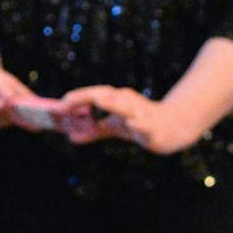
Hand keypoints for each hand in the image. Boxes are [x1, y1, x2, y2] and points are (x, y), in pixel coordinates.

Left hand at [57, 85, 202, 154]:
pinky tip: (131, 122)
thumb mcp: (116, 127)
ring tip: (100, 100)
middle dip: (86, 97)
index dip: (76, 98)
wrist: (174, 127)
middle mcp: (128, 102)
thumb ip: (95, 131)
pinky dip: (138, 122)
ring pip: (126, 107)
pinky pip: (145, 124)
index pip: (94, 95)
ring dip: (112, 104)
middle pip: (106, 96)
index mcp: (118, 100)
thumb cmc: (141, 124)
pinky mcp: (153, 127)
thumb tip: (71, 137)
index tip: (58, 104)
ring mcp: (141, 113)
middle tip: (67, 100)